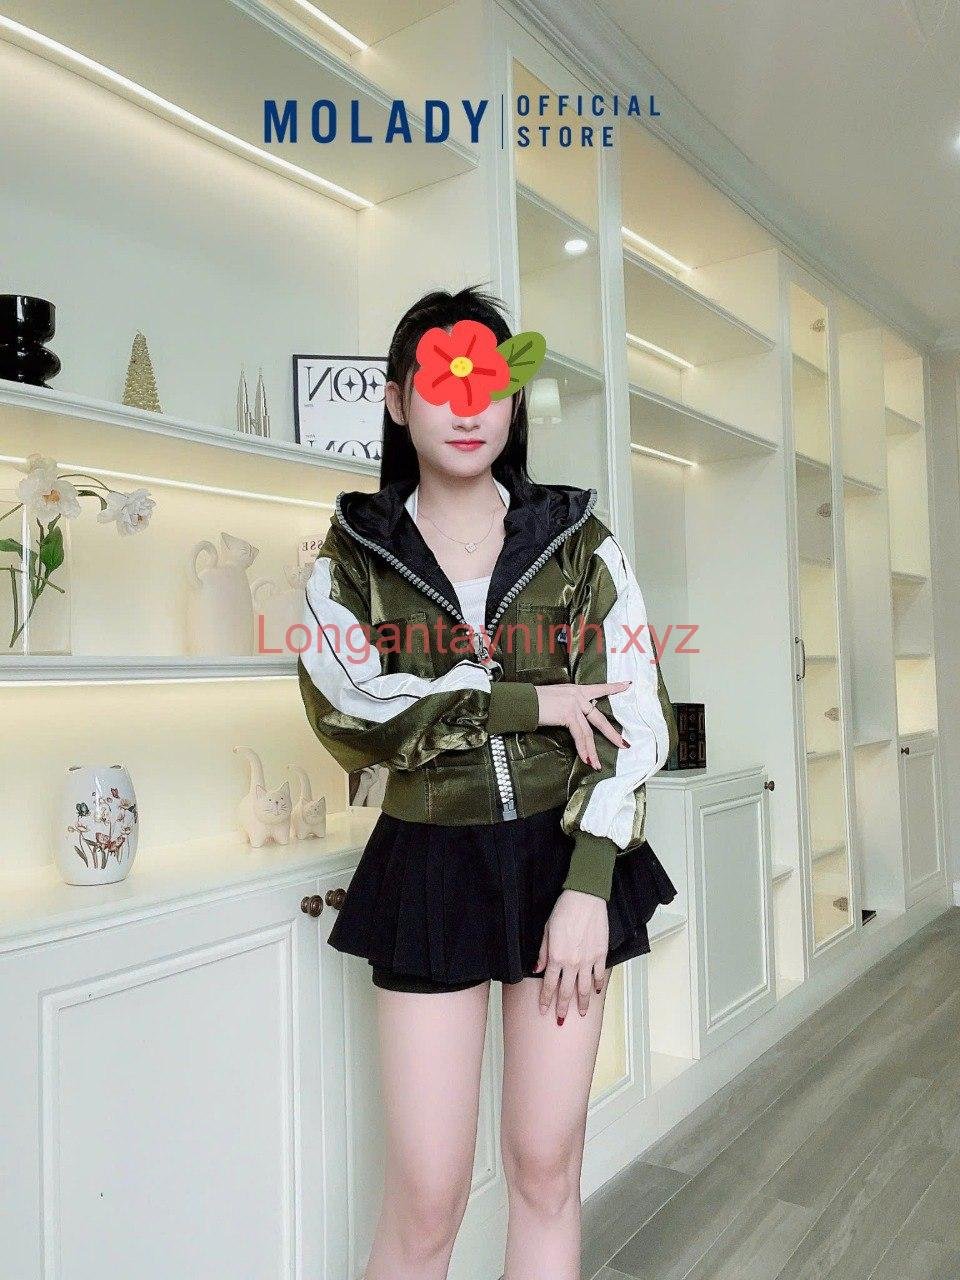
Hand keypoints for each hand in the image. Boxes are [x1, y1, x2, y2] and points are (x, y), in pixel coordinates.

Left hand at [534, 889, 609, 1021]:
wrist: (584, 900)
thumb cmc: (564, 911)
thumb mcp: (546, 931)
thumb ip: (542, 953)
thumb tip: (537, 968)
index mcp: (556, 957)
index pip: (549, 985)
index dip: (546, 1000)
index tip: (544, 1010)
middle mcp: (571, 963)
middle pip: (566, 991)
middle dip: (562, 1008)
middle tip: (561, 1019)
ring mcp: (588, 960)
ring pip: (585, 988)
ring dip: (582, 1003)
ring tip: (581, 1013)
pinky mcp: (600, 954)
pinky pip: (599, 975)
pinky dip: (597, 985)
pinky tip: (596, 991)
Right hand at [535, 680, 631, 769]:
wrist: (522, 702)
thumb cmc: (533, 702)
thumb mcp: (555, 700)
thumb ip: (567, 707)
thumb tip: (572, 720)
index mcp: (575, 690)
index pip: (598, 689)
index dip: (613, 688)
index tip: (627, 685)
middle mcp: (577, 695)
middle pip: (599, 717)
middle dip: (612, 733)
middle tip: (623, 744)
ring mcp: (573, 704)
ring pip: (589, 731)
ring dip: (593, 751)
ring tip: (597, 764)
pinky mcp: (568, 714)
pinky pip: (579, 735)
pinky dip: (583, 749)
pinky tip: (586, 759)